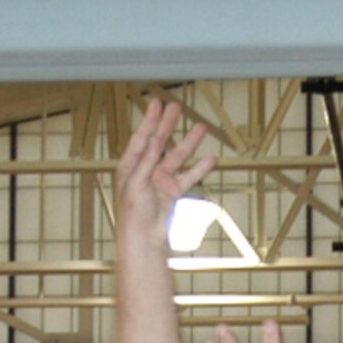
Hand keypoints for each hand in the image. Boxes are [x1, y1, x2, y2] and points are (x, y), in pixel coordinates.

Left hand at [117, 97, 216, 246]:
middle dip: (168, 125)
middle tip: (176, 107)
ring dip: (189, 143)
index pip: (141, 138)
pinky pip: (189, 177)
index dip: (149, 120)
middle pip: (159, 142)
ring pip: (178, 157)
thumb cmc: (133, 213)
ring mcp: (161, 181)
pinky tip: (211, 159)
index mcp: (131, 166)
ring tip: (201, 128)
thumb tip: (154, 138)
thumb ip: (147, 160)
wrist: (145, 240)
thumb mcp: (137, 182)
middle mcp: (146, 170)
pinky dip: (200, 168)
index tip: (157, 103)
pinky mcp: (173, 192)